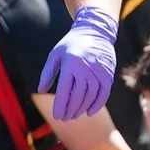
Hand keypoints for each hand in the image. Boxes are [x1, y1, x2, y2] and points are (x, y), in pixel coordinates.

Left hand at [37, 5, 118, 119]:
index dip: (60, 106)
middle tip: (64, 118)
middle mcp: (86, 68)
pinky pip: (103, 94)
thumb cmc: (71, 44)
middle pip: (78, 96)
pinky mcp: (108, 75)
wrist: (95, 31)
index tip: (56, 116)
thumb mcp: (55, 54)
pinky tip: (89, 112)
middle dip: (70, 110)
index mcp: (70, 64)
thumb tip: (40, 90)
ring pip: (90, 97)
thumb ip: (47, 73)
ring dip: (81, 109)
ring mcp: (99, 72)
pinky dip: (97, 105)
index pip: (64, 90)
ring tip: (73, 115)